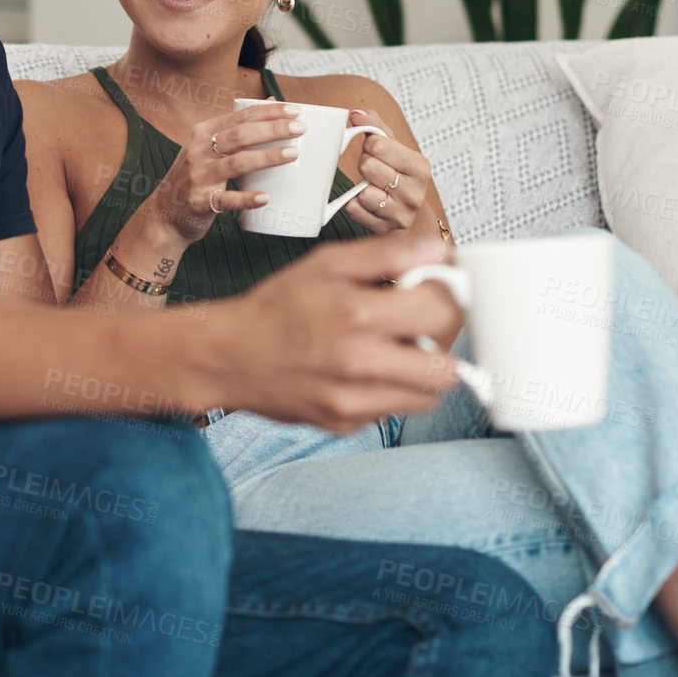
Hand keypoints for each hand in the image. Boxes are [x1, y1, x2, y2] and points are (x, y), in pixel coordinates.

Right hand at [142, 101, 308, 244]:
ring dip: (267, 157)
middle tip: (300, 128)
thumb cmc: (195, 177)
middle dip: (273, 129)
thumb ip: (236, 127)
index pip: (240, 116)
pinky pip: (225, 199)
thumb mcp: (208, 146)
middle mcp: (198, 151)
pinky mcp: (200, 202)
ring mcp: (198, 176)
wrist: (165, 213)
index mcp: (203, 133)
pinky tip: (265, 197)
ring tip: (293, 154)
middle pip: (240, 134)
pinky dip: (246, 199)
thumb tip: (272, 102)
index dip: (268, 112)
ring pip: (237, 163)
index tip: (294, 110)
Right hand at [217, 235, 464, 431]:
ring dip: (420, 374)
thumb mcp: (328, 265)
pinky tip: (363, 372)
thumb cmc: (277, 307)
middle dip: (440, 346)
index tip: (434, 295)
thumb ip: (387, 256)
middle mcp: (360, 363)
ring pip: (428, 398)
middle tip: (417, 329)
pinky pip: (393, 412)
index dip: (447, 300)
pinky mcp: (346, 424)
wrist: (229, 356)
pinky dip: (389, 392)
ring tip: (391, 351)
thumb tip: (438, 251)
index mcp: (358, 314)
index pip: (443, 313)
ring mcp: (354, 401)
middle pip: (447, 369)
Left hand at [341, 108, 436, 235]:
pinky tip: (364, 203)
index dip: (369, 146)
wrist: (405, 215)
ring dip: (360, 187)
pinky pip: (354, 209)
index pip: (378, 145)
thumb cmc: (397, 175)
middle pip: (368, 166)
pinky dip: (354, 204)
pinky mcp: (383, 229)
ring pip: (363, 191)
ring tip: (371, 187)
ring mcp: (400, 214)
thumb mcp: (393, 148)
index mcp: (420, 167)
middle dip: (364, 165)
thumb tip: (356, 114)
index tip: (375, 152)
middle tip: (372, 171)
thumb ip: (375, 126)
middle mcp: (415, 193)